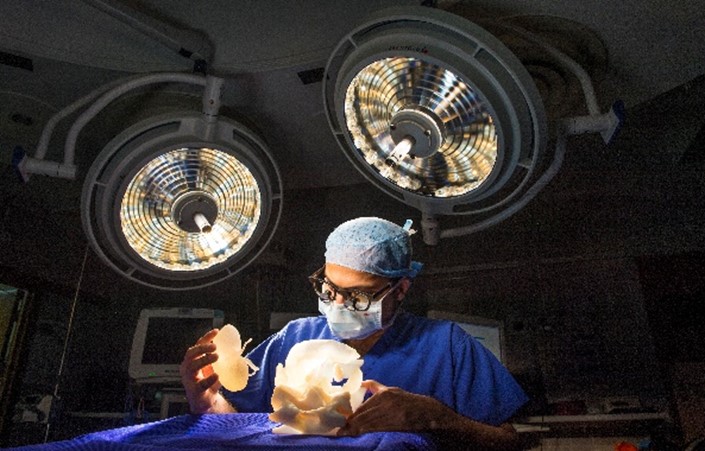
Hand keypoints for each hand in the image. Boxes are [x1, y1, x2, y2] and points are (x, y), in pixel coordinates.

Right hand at [179, 328, 221, 413]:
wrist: (205, 402)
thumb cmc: (208, 382)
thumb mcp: (214, 368)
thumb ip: (221, 360)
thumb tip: (238, 351)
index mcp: (193, 361)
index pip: (197, 346)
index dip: (206, 338)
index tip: (217, 331)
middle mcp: (188, 368)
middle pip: (191, 354)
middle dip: (202, 348)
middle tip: (215, 347)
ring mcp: (189, 380)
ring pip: (192, 367)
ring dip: (204, 360)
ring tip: (216, 356)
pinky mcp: (194, 392)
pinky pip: (200, 384)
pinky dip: (209, 379)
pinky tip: (217, 375)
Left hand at [338, 379, 454, 435]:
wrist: (427, 411)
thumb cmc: (407, 401)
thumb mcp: (392, 390)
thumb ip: (375, 387)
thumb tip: (361, 384)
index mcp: (384, 394)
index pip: (362, 408)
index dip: (351, 417)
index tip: (341, 422)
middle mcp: (387, 403)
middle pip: (363, 416)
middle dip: (350, 425)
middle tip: (338, 431)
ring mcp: (392, 414)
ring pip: (369, 424)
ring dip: (355, 430)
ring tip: (344, 435)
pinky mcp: (397, 424)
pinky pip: (379, 429)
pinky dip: (367, 433)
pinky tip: (359, 436)